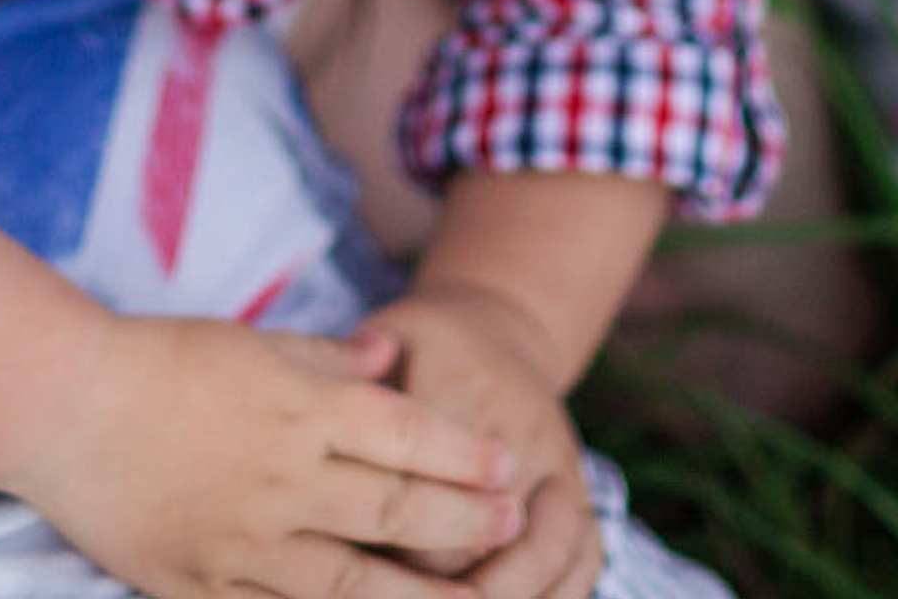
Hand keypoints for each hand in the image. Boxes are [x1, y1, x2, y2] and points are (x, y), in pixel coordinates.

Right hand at [15, 313, 523, 598]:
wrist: (63, 406)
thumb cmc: (159, 360)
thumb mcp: (251, 341)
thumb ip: (327, 358)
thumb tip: (391, 356)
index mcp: (296, 407)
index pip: (405, 432)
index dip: (463, 452)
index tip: (510, 465)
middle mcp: (284, 478)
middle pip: (397, 510)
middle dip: (465, 523)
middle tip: (514, 527)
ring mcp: (247, 543)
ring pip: (357, 584)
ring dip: (425, 596)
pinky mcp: (206, 587)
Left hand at [355, 282, 597, 598]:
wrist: (504, 325)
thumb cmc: (422, 343)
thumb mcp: (387, 337)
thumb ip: (351, 377)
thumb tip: (313, 412)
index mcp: (460, 379)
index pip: (429, 472)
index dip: (396, 529)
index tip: (354, 553)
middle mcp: (520, 419)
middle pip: (490, 524)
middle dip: (451, 577)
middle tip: (397, 593)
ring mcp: (559, 457)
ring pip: (547, 546)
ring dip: (509, 591)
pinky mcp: (581, 487)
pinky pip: (584, 553)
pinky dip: (559, 593)